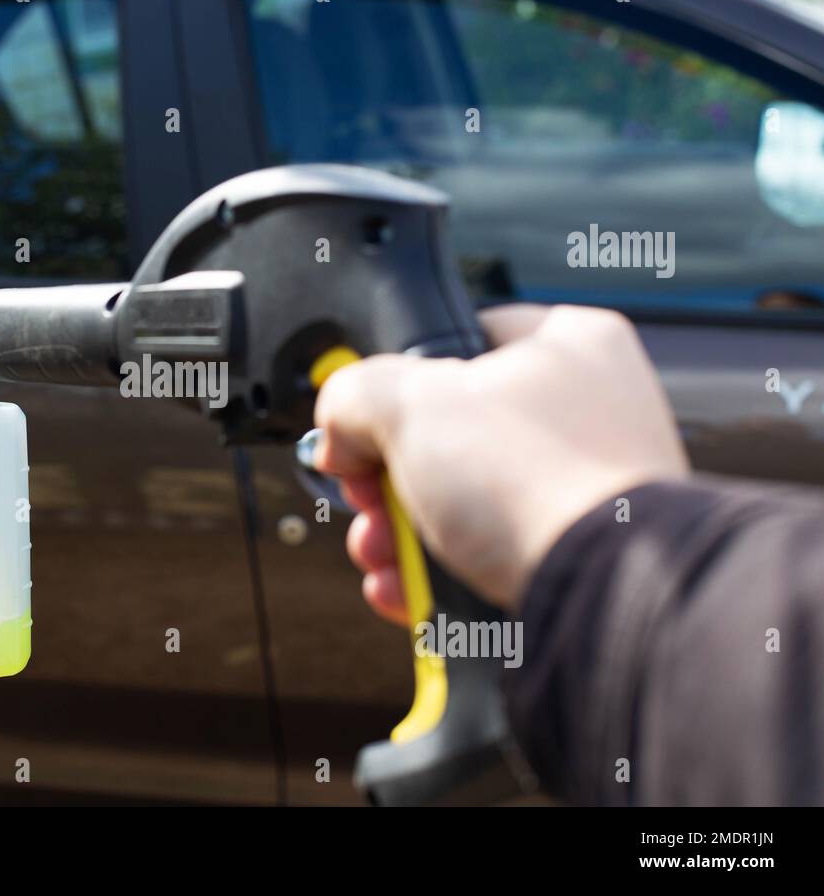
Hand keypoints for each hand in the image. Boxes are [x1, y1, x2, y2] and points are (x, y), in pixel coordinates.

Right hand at [313, 304, 689, 618]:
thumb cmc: (531, 479)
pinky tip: (406, 590)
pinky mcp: (575, 554)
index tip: (355, 427)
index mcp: (564, 344)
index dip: (390, 384)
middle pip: (447, 433)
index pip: (455, 342)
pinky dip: (437, 574)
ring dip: (399, 534)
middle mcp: (585, 410)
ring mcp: (584, 486)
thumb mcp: (409, 404)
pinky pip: (487, 553)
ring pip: (461, 500)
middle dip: (385, 480)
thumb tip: (336, 425)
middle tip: (365, 499)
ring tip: (380, 555)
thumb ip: (354, 393)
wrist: (598, 593)